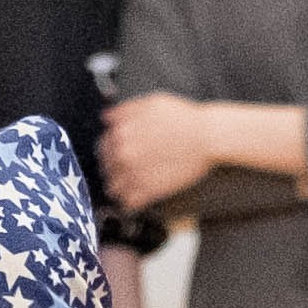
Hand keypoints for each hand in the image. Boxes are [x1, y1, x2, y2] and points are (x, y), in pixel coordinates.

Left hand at [100, 93, 214, 214]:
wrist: (205, 137)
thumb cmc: (182, 117)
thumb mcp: (150, 103)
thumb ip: (125, 111)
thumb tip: (106, 118)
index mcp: (121, 132)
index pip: (102, 146)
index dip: (109, 150)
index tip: (116, 153)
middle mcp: (123, 155)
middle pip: (105, 168)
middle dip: (112, 169)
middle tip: (124, 169)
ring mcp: (134, 175)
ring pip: (112, 188)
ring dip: (118, 187)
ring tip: (128, 185)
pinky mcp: (148, 192)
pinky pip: (128, 203)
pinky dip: (129, 202)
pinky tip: (135, 197)